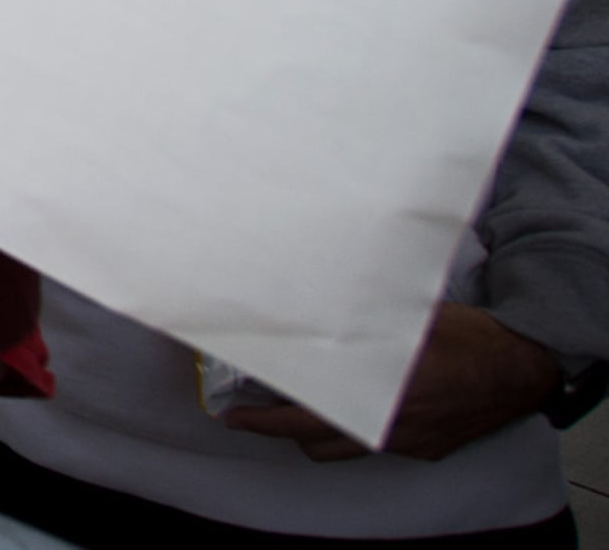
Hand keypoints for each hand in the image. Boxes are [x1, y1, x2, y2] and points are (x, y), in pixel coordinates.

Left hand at [224, 305, 562, 460]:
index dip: (263, 418)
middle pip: (312, 440)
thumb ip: (356, 318)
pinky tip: (346, 409)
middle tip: (249, 413)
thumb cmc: (462, 336)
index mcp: (371, 394)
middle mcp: (383, 425)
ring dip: (312, 434)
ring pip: (340, 450)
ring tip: (291, 411)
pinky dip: (351, 432)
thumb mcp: (402, 317)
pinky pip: (374, 447)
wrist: (519, 367)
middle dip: (277, 428)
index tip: (233, 414)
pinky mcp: (424, 448)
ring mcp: (404, 442)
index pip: (301, 416)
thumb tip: (310, 302)